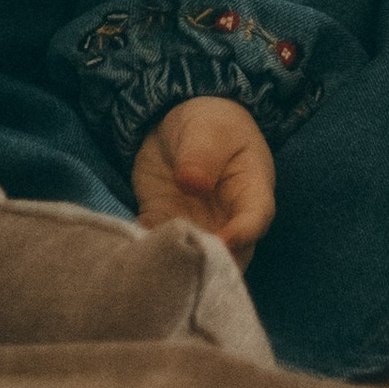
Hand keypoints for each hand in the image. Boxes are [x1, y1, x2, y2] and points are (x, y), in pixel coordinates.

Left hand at [131, 96, 275, 258]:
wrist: (179, 124)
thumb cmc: (210, 124)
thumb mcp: (209, 131)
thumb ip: (202, 155)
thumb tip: (192, 182)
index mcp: (250, 191)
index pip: (256, 219)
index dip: (243, 235)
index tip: (222, 241)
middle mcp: (228, 219)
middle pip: (230, 254)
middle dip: (209, 262)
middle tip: (184, 257)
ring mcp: (196, 226)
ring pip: (194, 258)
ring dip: (176, 263)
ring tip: (155, 256)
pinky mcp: (164, 224)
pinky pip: (158, 244)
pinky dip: (147, 248)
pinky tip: (133, 245)